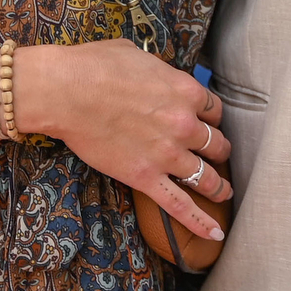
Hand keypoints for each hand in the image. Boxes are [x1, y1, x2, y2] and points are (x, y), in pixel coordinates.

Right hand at [12, 38, 231, 240]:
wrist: (66, 92)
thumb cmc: (96, 66)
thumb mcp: (138, 55)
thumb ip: (159, 71)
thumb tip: (157, 75)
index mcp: (186, 91)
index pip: (215, 111)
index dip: (212, 119)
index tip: (207, 124)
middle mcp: (184, 124)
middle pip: (216, 144)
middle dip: (218, 150)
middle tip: (217, 156)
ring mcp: (167, 154)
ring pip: (206, 177)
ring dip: (218, 186)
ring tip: (224, 192)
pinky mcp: (146, 178)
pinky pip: (179, 205)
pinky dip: (200, 222)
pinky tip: (216, 234)